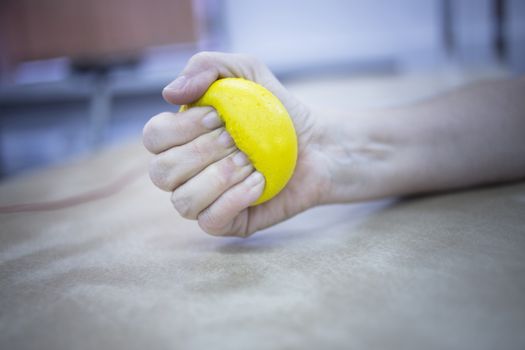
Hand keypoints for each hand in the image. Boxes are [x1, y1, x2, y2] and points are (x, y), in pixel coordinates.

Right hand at [143, 52, 331, 236]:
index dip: (181, 127)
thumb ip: (206, 66)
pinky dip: (235, 199)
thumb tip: (169, 93)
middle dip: (203, 152)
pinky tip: (259, 182)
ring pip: (183, 201)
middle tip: (237, 140)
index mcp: (181, 139)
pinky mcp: (228, 222)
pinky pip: (211, 221)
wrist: (316, 144)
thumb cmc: (276, 110)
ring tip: (249, 162)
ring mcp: (204, 200)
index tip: (219, 117)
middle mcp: (185, 172)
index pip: (153, 138)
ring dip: (219, 177)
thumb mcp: (247, 72)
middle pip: (162, 172)